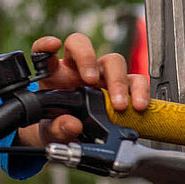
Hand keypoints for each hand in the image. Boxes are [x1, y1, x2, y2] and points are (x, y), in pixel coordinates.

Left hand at [15, 32, 150, 146]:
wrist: (76, 139)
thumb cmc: (60, 126)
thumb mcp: (53, 131)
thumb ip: (57, 128)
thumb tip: (72, 124)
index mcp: (54, 75)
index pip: (44, 52)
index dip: (46, 45)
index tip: (53, 45)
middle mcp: (77, 69)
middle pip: (81, 44)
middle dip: (87, 59)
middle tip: (90, 81)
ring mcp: (102, 76)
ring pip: (113, 61)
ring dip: (117, 81)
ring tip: (119, 104)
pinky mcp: (123, 87)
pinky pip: (136, 80)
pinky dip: (140, 90)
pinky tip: (138, 105)